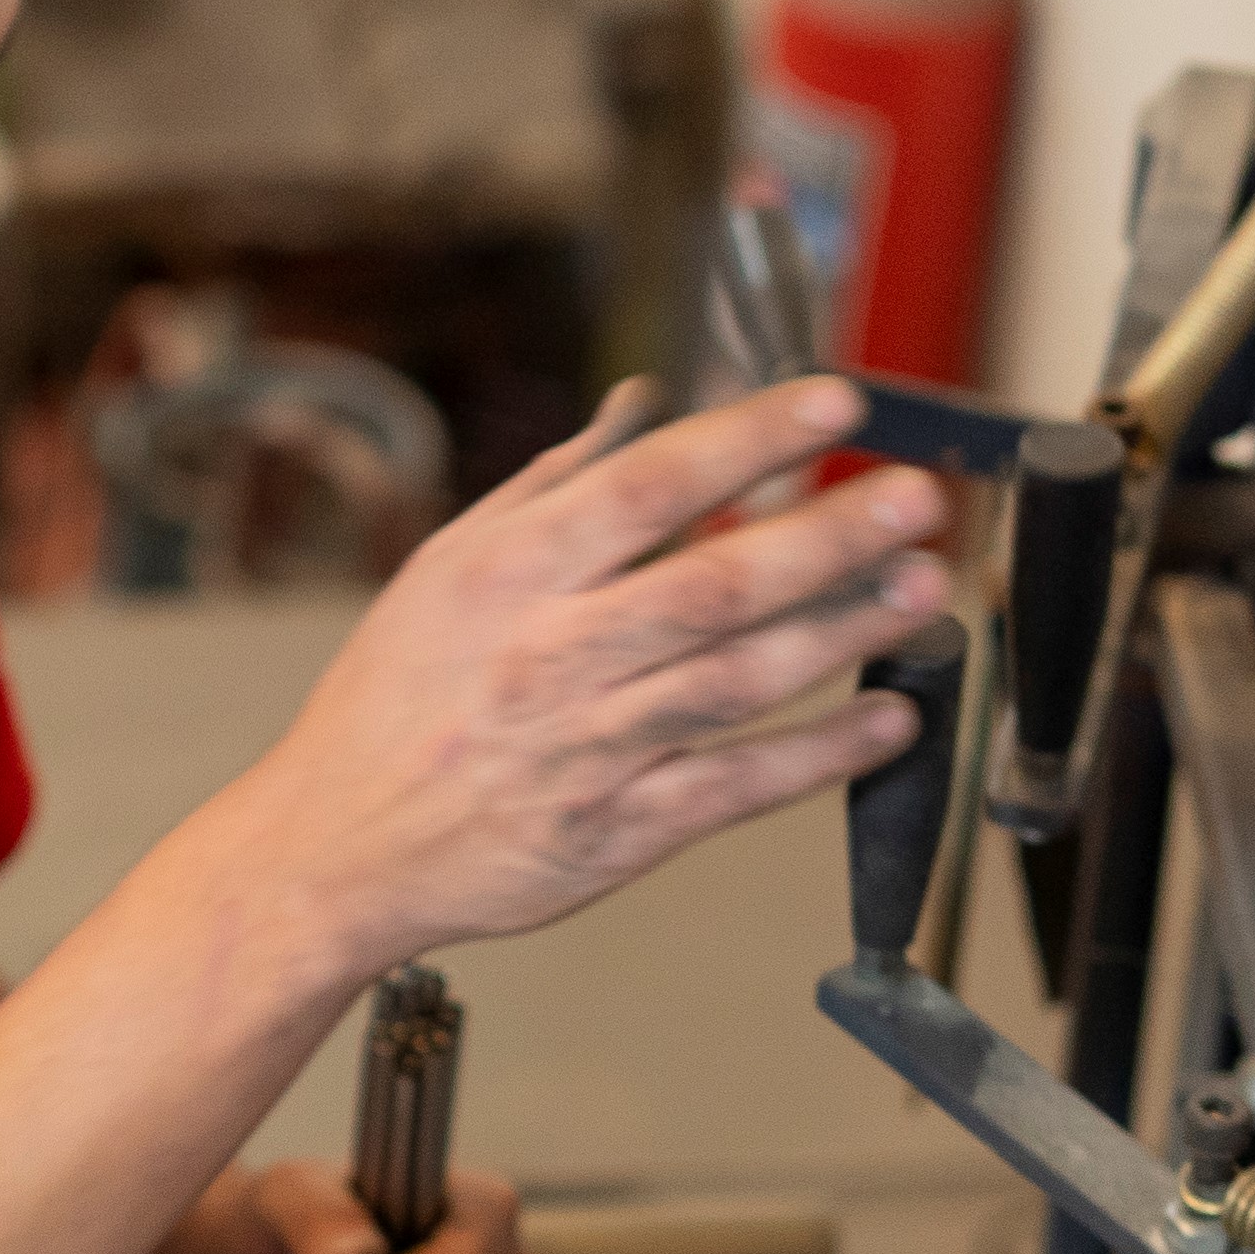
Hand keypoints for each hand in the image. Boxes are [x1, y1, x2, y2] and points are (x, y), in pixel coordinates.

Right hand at [195, 378, 949, 977]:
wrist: (332, 852)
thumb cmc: (390, 706)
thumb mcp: (445, 573)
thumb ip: (552, 484)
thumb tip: (643, 401)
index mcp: (505, 576)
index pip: (648, 486)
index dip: (750, 440)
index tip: (836, 405)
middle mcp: (548, 657)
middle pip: (712, 585)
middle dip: (826, 537)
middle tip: (915, 500)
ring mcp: (586, 750)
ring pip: (737, 681)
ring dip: (843, 633)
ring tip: (922, 588)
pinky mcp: (615, 833)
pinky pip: (736, 788)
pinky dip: (821, 755)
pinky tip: (890, 718)